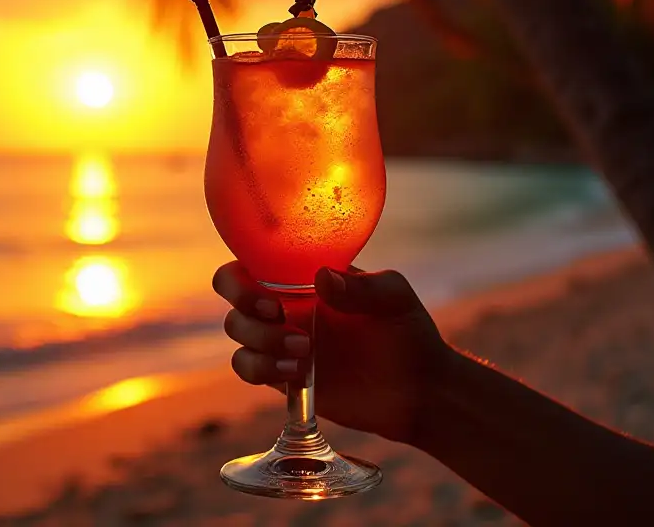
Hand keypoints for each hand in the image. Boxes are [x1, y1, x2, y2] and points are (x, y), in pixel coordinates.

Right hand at [212, 261, 451, 443]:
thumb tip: (322, 278)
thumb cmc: (408, 331)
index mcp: (301, 278)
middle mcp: (284, 305)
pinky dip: (262, 370)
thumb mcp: (395, 298)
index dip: (241, 280)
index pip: (248, 265)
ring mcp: (281, 342)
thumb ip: (362, 286)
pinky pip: (248, 369)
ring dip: (260, 344)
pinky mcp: (283, 377)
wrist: (419, 389)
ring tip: (305, 354)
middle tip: (283, 321)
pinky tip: (297, 374)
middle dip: (247, 313)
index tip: (272, 299)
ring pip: (238, 335)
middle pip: (234, 302)